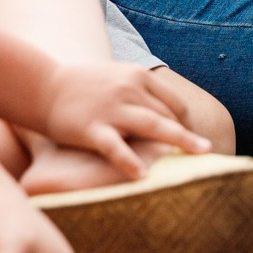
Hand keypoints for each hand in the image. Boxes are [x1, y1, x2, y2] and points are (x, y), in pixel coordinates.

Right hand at [36, 62, 212, 180]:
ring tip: (199, 158)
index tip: (189, 142)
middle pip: (168, 115)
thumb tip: (167, 113)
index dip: (185, 123)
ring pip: (153, 126)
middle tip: (209, 152)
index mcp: (137, 77)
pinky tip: (143, 176)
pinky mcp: (92, 128)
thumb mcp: (117, 78)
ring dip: (179, 141)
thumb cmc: (83, 87)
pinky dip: (130, 161)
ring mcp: (111, 109)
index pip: (174, 103)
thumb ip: (141, 92)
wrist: (43, 87)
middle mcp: (129, 89)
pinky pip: (116, 147)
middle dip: (188, 135)